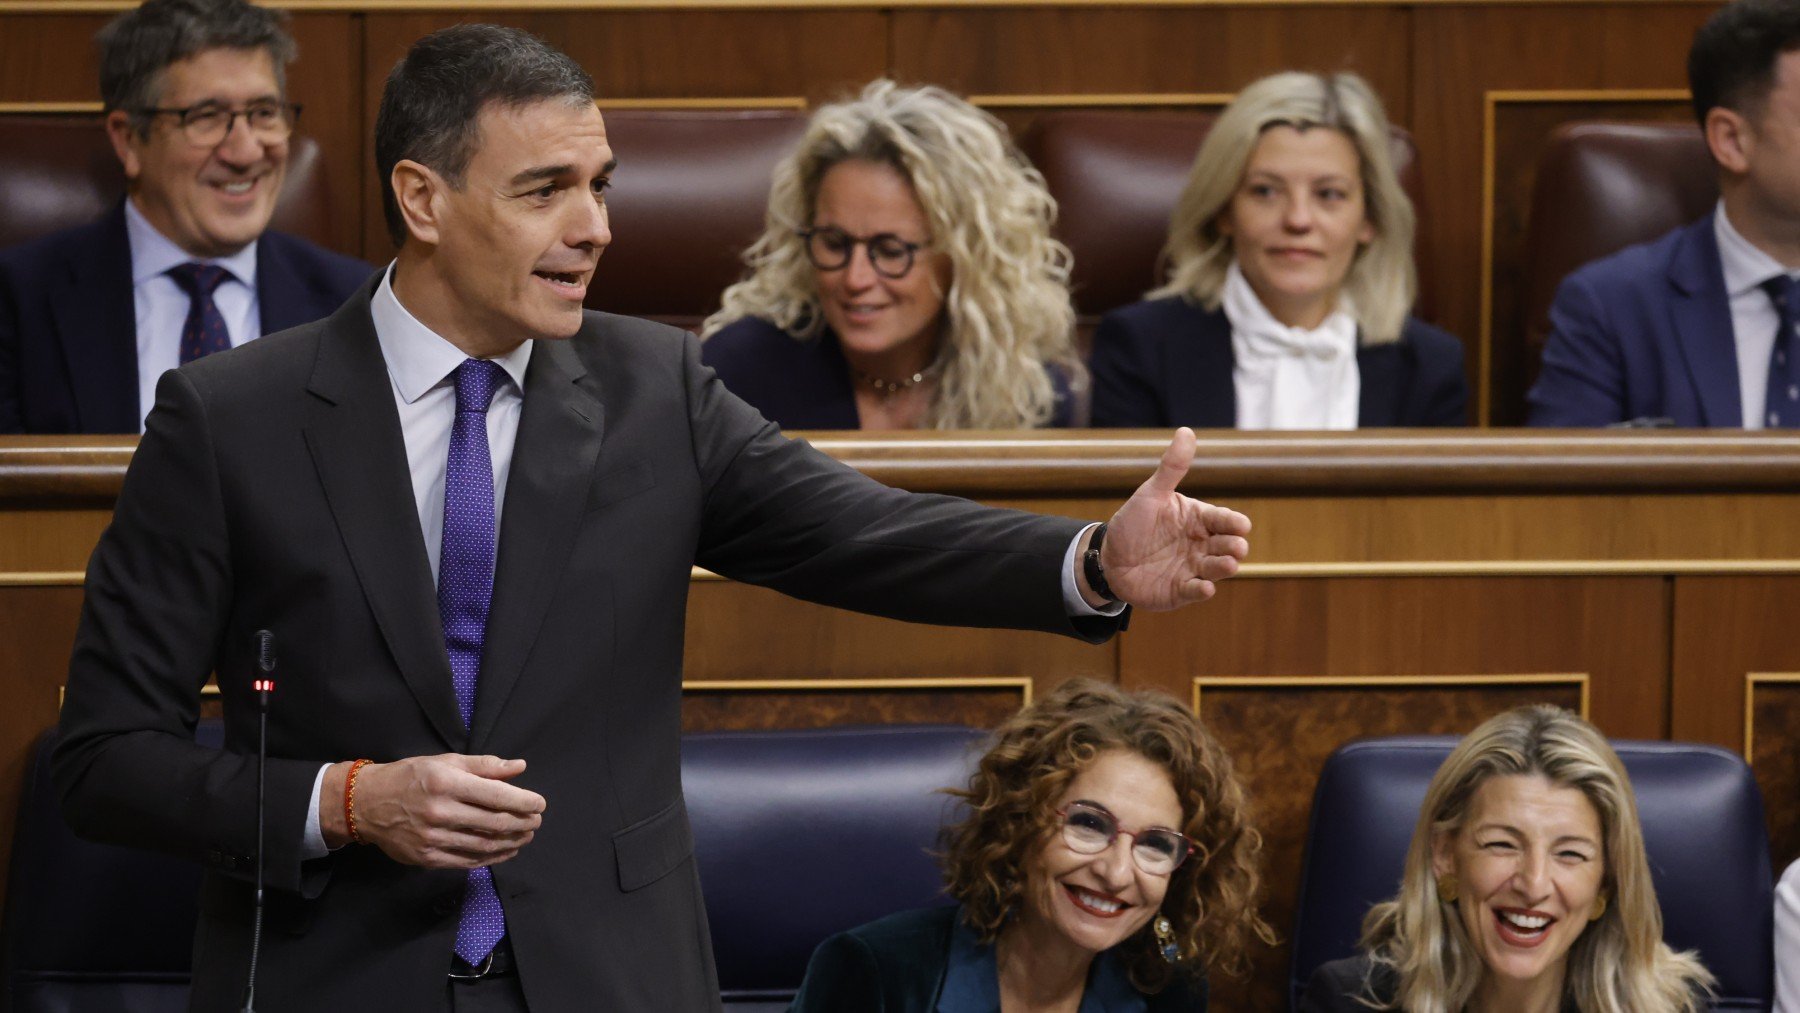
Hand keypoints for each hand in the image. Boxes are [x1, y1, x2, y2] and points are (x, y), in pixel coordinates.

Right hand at [321, 753, 544, 868]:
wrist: (366, 804)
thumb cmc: (410, 777)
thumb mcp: (445, 762)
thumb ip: (484, 766)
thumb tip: (519, 767)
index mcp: (446, 783)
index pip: (496, 795)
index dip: (524, 801)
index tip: (540, 803)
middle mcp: (440, 812)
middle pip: (494, 823)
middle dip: (522, 823)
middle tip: (536, 822)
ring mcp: (432, 838)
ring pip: (484, 845)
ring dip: (512, 842)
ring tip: (525, 836)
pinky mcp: (427, 858)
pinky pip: (467, 861)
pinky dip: (491, 858)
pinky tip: (505, 851)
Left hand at [1094, 427, 1250, 610]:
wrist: (1108, 559)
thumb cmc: (1133, 524)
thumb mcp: (1151, 494)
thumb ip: (1171, 468)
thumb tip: (1186, 431)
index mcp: (1198, 520)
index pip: (1223, 520)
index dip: (1233, 523)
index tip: (1240, 525)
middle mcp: (1201, 545)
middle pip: (1226, 545)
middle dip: (1234, 546)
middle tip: (1237, 547)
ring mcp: (1193, 569)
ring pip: (1216, 569)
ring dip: (1224, 567)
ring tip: (1229, 564)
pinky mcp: (1180, 591)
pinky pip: (1195, 591)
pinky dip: (1202, 590)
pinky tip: (1206, 588)